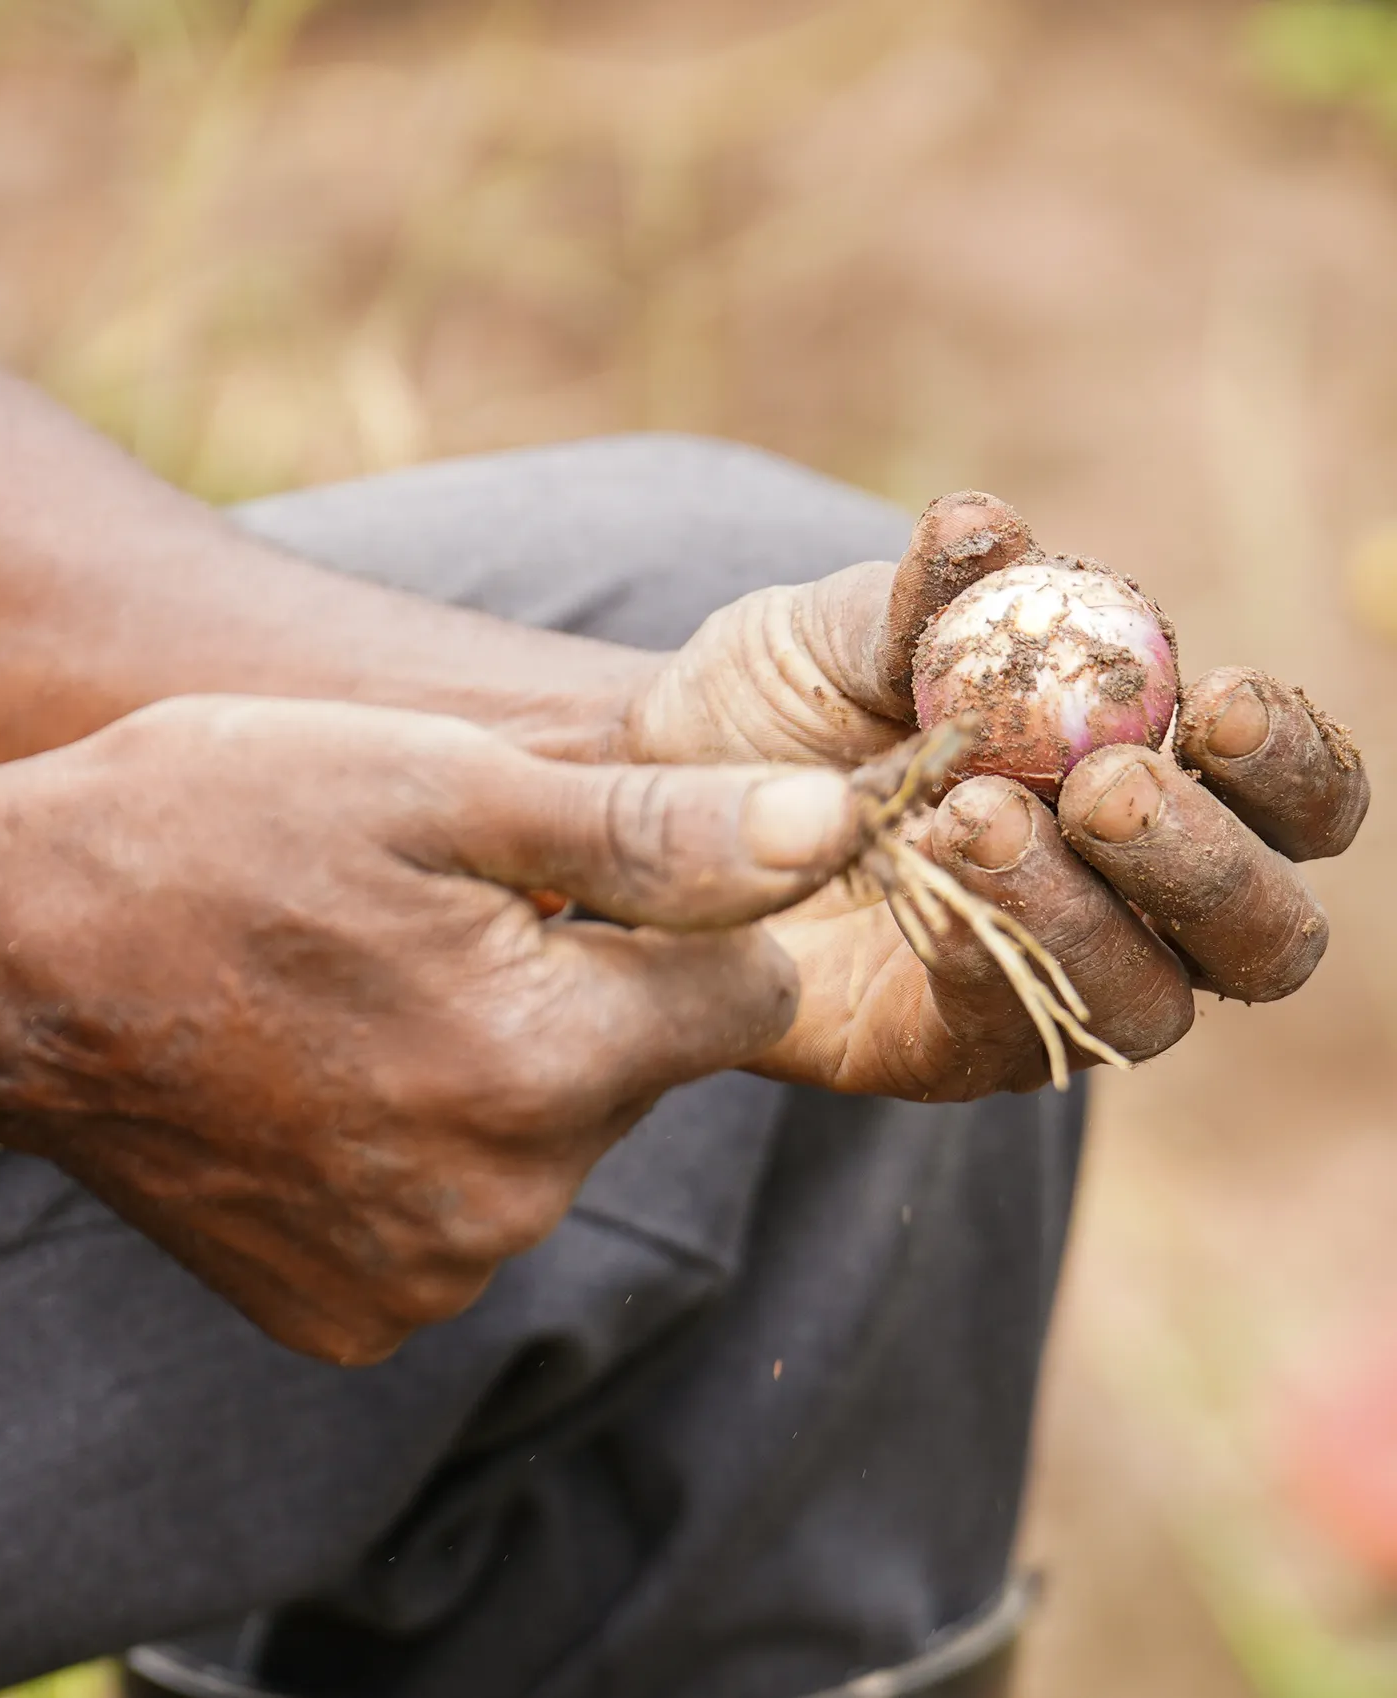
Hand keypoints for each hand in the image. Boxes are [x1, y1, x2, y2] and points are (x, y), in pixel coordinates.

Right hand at [0, 698, 857, 1360]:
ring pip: (559, 1146)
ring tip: (373, 992)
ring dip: (506, 1071)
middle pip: (647, 1077)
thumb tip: (833, 829)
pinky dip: (434, 1150)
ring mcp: (427, 1278)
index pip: (748, 994)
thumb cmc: (218, 832)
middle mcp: (507, 1200)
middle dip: (588, 999)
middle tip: (443, 925)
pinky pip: (468, 1219)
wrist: (6, 959)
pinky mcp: (358, 1317)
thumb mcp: (441, 786)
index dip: (690, 921)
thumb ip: (653, 830)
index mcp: (548, 1062)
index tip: (599, 880)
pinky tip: (338, 1078)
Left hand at [623, 495, 1369, 1096]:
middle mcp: (1128, 900)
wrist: (652, 794)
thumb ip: (927, 597)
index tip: (1224, 700)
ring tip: (977, 818)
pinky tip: (931, 886)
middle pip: (1262, 929)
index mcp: (1149, 777)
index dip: (1290, 762)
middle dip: (1201, 855)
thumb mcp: (844, 635)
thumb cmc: (783, 702)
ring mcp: (1049, 986)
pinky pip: (1013, 1035)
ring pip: (1155, 1003)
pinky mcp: (952, 1051)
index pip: (1291, 800)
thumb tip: (986, 525)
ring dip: (1086, 911)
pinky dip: (989, 958)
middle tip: (1105, 784)